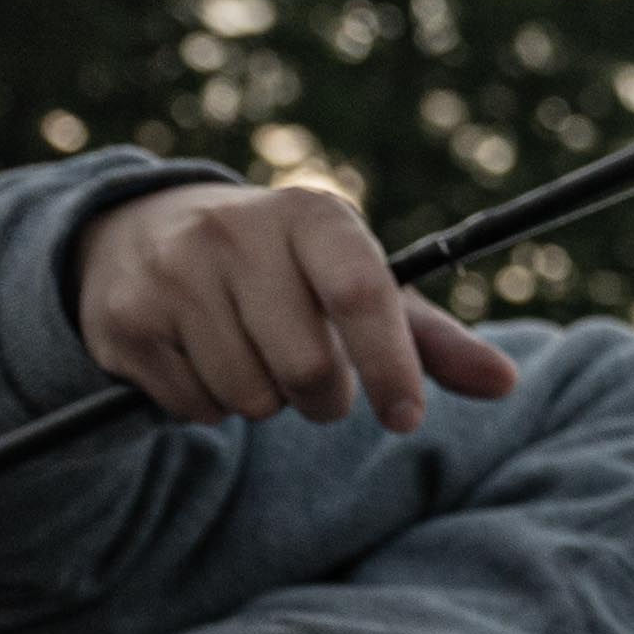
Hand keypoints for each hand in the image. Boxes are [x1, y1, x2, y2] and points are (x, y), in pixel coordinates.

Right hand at [75, 179, 521, 432]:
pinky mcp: (126, 317)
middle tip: (308, 372)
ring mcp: (173, 270)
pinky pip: (196, 408)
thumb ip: (431, 339)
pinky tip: (200, 356)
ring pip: (251, 397)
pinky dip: (209, 405)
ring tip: (249, 352)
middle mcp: (236, 229)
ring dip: (264, 401)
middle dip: (321, 396)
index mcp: (310, 214)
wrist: (143, 233)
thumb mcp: (358, 286)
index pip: (362, 294)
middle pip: (308, 371)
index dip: (391, 367)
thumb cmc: (283, 273)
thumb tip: (507, 383)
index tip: (405, 418)